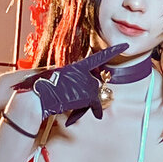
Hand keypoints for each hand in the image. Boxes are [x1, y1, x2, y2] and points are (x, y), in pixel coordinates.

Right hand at [13, 43, 128, 125]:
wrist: (38, 97)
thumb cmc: (42, 89)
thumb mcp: (54, 79)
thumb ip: (67, 81)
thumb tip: (71, 91)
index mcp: (74, 66)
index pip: (97, 58)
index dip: (112, 51)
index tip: (124, 45)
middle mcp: (82, 72)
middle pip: (92, 85)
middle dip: (85, 95)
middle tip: (70, 102)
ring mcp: (85, 83)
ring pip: (92, 95)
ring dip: (84, 104)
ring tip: (68, 109)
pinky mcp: (87, 94)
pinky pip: (95, 104)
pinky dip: (96, 111)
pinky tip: (98, 116)